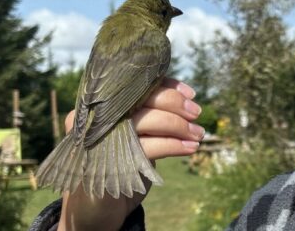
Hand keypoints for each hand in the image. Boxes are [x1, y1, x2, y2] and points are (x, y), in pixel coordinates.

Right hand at [58, 78, 202, 230]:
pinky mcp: (110, 162)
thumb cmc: (118, 164)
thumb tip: (185, 98)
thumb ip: (149, 114)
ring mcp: (100, 139)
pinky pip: (149, 146)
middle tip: (197, 112)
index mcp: (101, 106)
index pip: (136, 85)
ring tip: (198, 134)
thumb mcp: (135, 134)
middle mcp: (96, 117)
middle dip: (175, 103)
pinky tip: (190, 148)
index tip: (190, 94)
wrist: (96, 208)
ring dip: (179, 126)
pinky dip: (174, 145)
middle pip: (140, 98)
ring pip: (147, 120)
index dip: (166, 86)